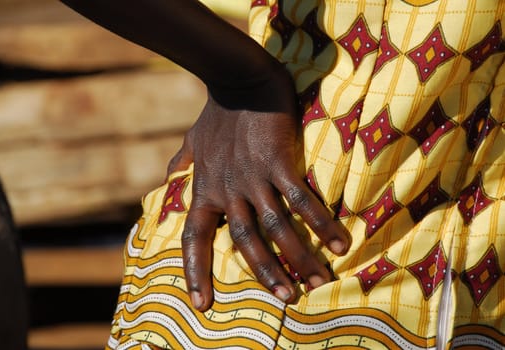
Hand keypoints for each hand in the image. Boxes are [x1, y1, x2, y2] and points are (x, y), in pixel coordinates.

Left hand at [168, 70, 349, 311]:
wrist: (237, 78)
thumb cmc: (216, 112)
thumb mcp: (192, 140)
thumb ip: (181, 161)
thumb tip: (170, 174)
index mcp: (205, 189)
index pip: (194, 238)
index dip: (195, 272)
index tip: (201, 304)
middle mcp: (228, 190)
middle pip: (245, 243)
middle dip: (266, 273)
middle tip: (286, 298)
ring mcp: (253, 178)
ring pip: (275, 228)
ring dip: (297, 258)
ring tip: (316, 282)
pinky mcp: (278, 162)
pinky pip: (301, 200)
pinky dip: (320, 223)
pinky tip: (339, 243)